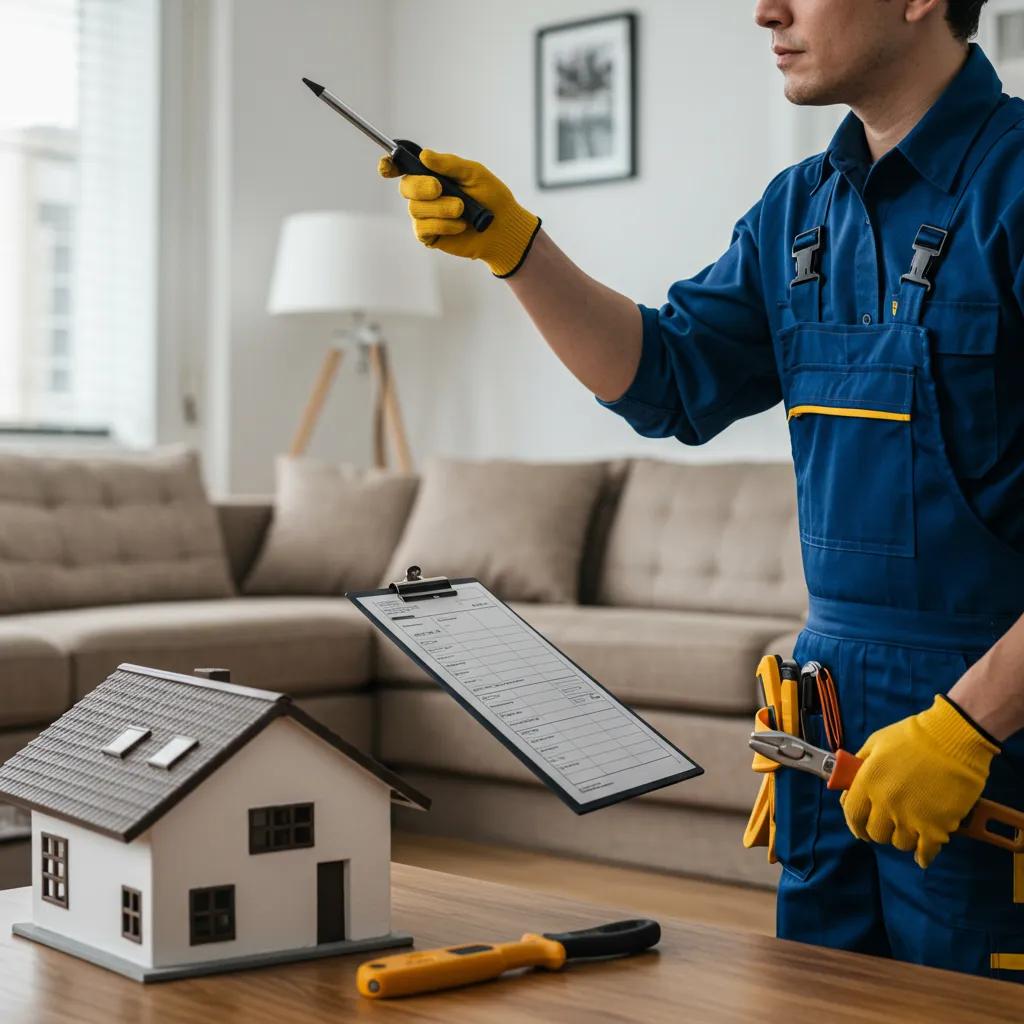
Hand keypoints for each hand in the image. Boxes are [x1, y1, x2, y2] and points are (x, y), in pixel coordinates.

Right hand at [379, 149, 539, 277]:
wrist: (502, 228)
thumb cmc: (491, 197)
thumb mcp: (473, 173)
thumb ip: (449, 164)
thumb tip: (423, 155)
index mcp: (432, 174)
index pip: (403, 167)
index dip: (390, 165)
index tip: (386, 167)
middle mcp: (425, 194)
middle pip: (405, 186)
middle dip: (421, 186)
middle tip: (440, 188)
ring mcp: (425, 215)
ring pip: (415, 209)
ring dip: (440, 208)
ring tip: (462, 210)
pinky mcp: (430, 235)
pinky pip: (423, 228)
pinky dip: (443, 225)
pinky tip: (460, 225)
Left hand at [841, 695, 999, 867]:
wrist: (953, 737)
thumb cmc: (913, 735)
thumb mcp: (876, 742)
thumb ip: (860, 765)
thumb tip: (849, 782)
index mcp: (867, 782)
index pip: (852, 814)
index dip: (855, 823)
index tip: (859, 827)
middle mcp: (885, 804)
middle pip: (875, 833)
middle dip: (879, 830)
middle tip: (887, 825)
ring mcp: (911, 818)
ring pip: (899, 843)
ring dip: (902, 838)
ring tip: (909, 828)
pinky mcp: (937, 827)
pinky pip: (926, 852)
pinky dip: (923, 855)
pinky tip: (922, 855)